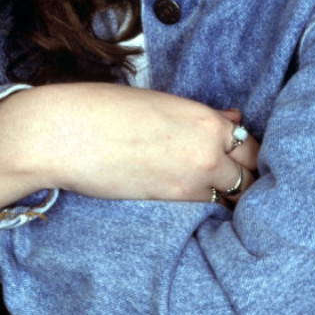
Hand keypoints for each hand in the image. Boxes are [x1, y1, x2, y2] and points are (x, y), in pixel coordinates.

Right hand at [0, 84, 258, 209]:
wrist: (63, 133)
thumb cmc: (102, 107)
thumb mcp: (156, 102)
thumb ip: (198, 116)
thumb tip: (231, 119)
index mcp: (204, 117)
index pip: (250, 143)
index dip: (249, 152)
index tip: (244, 160)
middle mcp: (207, 149)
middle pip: (251, 174)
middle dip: (250, 178)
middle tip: (244, 185)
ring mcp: (191, 179)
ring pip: (234, 196)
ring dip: (233, 197)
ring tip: (229, 203)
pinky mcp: (169, 202)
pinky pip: (207, 209)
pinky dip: (211, 209)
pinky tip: (207, 212)